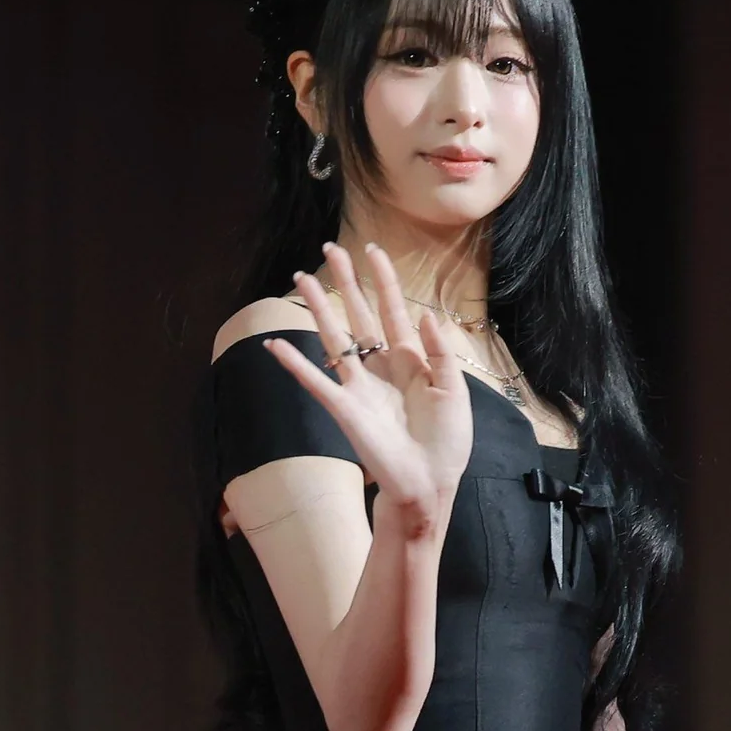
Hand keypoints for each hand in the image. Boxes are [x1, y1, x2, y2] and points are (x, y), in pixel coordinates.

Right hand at [264, 241, 473, 517]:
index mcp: (410, 360)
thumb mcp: (455, 390)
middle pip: (358, 314)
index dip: (383, 280)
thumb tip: (423, 315)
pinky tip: (275, 344)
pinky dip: (294, 363)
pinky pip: (315, 381)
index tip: (373, 250)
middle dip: (345, 281)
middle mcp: (380, 367)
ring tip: (301, 277)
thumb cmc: (446, 440)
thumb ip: (440, 352)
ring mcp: (359, 386)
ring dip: (317, 307)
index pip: (393, 309)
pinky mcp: (344, 408)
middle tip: (329, 249)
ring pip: (333, 337)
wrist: (430, 481)